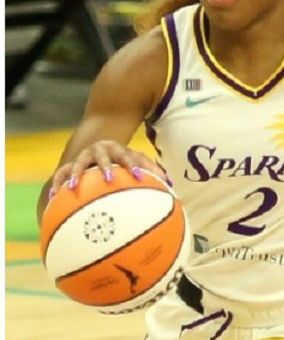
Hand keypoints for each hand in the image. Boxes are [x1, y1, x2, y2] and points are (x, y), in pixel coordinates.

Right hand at [47, 141, 164, 199]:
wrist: (100, 143)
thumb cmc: (125, 160)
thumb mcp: (137, 163)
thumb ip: (152, 173)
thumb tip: (173, 187)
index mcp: (122, 151)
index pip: (131, 156)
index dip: (135, 165)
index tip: (141, 177)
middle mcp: (103, 151)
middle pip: (104, 156)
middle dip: (106, 166)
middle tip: (109, 179)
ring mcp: (86, 156)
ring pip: (80, 163)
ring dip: (78, 173)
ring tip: (75, 187)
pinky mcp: (71, 163)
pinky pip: (62, 173)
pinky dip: (59, 183)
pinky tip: (55, 196)